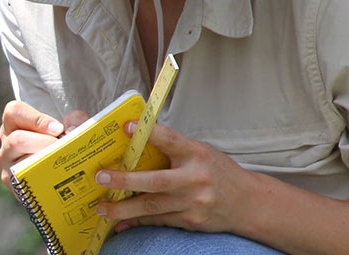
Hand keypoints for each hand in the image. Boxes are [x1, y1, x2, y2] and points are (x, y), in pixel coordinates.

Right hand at [0, 100, 89, 185]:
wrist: (64, 174)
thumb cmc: (64, 144)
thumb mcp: (72, 128)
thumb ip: (76, 121)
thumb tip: (72, 125)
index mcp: (15, 124)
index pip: (14, 112)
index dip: (36, 119)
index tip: (58, 129)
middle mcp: (7, 144)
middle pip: (16, 140)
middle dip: (42, 143)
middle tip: (62, 147)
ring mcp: (8, 167)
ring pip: (20, 163)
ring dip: (44, 162)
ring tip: (63, 163)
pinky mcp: (16, 187)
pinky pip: (27, 184)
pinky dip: (44, 180)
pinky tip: (59, 178)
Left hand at [93, 122, 260, 233]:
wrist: (247, 203)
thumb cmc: (218, 171)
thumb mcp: (201, 151)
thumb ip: (173, 147)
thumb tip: (135, 138)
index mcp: (197, 154)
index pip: (170, 140)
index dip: (148, 133)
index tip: (126, 127)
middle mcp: (195, 179)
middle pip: (156, 181)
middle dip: (125, 180)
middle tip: (101, 177)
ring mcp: (193, 203)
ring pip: (152, 206)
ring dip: (123, 208)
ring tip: (101, 207)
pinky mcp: (190, 221)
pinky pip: (158, 221)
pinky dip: (136, 221)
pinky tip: (118, 223)